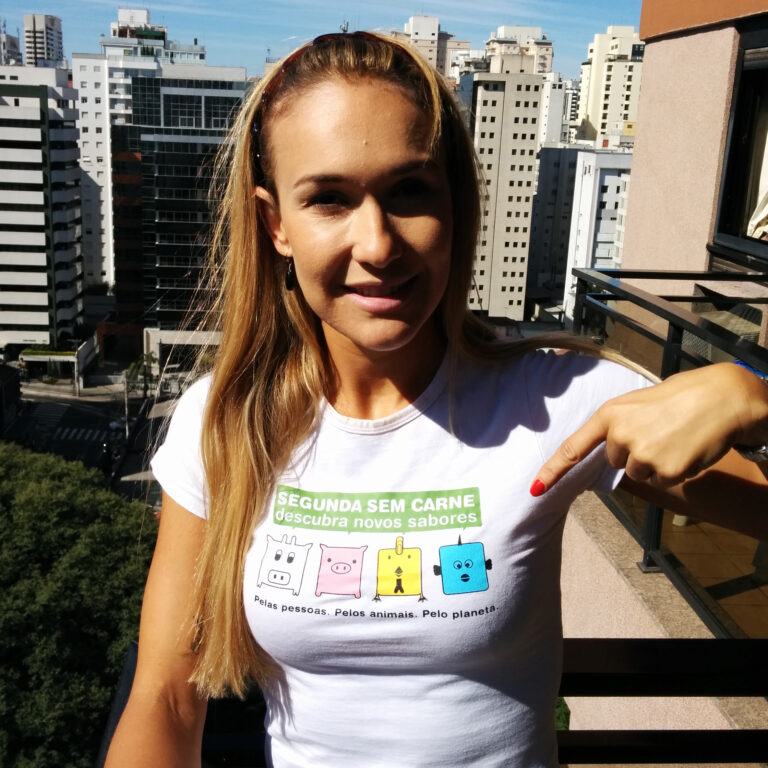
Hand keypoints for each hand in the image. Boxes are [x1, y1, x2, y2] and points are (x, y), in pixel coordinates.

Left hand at [530, 363, 767, 495]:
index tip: (536, 488)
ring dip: (655, 463)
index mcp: (610, 414)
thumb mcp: (638, 403)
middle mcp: (620, 435)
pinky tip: (686, 450)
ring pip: (639, 473)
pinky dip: (674, 471)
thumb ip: (619, 425)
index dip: (554, 469)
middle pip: (615, 461)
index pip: (574, 447)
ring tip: (674, 438)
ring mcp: (642, 455)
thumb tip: (608, 451)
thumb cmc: (681, 397)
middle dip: (634, 452)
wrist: (721, 398)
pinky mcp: (665, 472)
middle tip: (659, 431)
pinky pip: (661, 481)